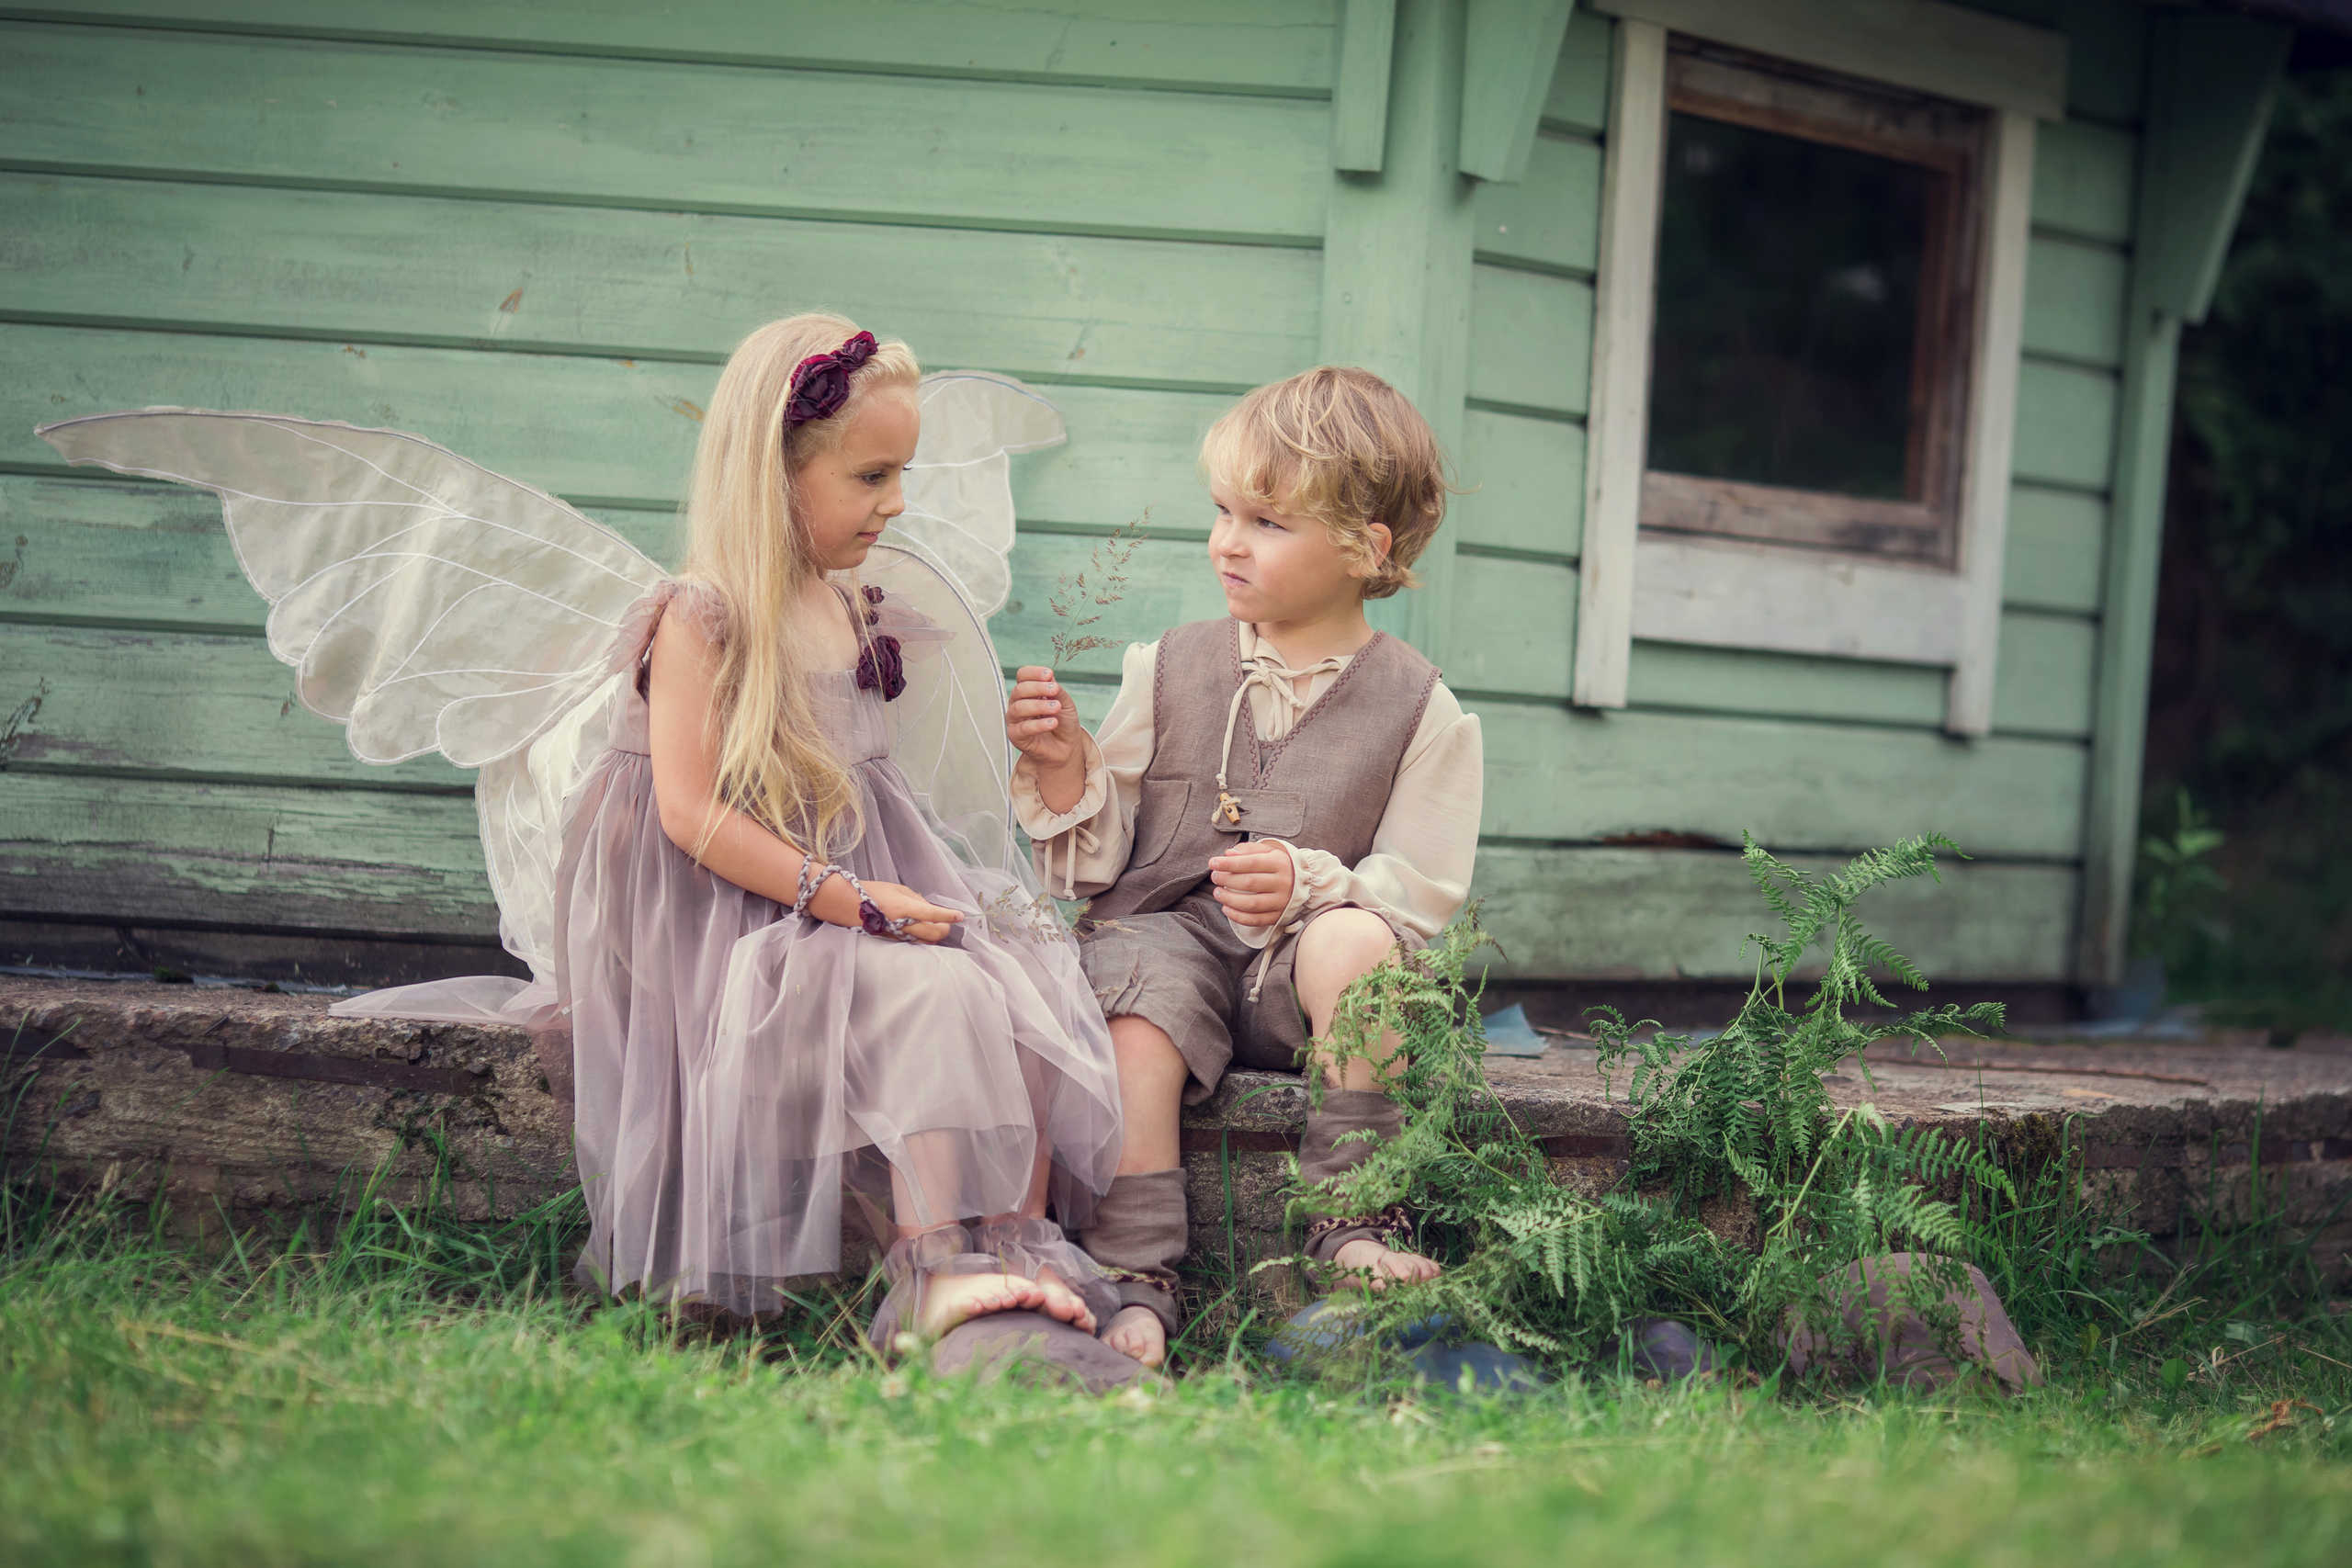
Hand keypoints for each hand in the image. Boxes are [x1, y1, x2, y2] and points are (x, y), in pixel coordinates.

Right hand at [812, 876, 962, 944]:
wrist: (847, 905)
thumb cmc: (873, 892)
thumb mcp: (898, 889)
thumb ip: (917, 900)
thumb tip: (930, 909)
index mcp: (905, 908)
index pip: (933, 914)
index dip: (949, 916)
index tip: (961, 916)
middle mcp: (903, 924)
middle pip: (933, 934)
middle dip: (945, 929)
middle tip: (948, 922)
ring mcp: (897, 935)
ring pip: (925, 941)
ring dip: (933, 934)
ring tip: (935, 925)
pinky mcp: (892, 940)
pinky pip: (913, 941)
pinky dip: (921, 936)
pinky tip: (920, 928)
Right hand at [1005, 666, 1087, 814]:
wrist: (1067, 747)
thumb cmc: (1064, 722)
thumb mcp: (1065, 703)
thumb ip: (1056, 691)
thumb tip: (1048, 678)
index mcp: (1029, 691)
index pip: (1022, 675)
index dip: (1033, 673)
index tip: (1049, 675)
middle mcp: (1018, 703)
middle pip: (1019, 690)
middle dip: (1037, 688)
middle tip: (1055, 690)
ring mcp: (1015, 720)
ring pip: (1018, 708)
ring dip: (1038, 706)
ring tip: (1056, 708)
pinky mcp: (1016, 737)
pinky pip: (1022, 728)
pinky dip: (1038, 725)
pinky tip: (1052, 723)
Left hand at [1209, 842, 1294, 929]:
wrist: (1305, 882)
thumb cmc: (1279, 864)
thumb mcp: (1268, 851)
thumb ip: (1248, 850)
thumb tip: (1228, 854)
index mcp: (1280, 863)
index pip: (1250, 863)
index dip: (1229, 863)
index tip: (1212, 863)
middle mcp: (1283, 883)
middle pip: (1249, 883)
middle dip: (1227, 880)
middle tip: (1215, 877)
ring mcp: (1282, 901)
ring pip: (1251, 904)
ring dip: (1229, 899)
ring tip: (1217, 893)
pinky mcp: (1279, 916)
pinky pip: (1256, 920)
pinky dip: (1238, 917)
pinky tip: (1226, 908)